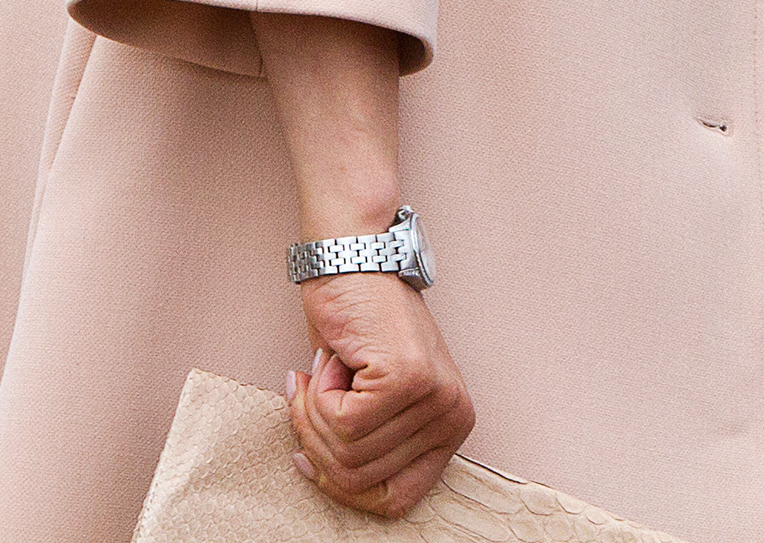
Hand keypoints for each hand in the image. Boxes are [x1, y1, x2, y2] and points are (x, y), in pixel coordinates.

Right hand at [287, 274, 473, 518]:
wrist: (357, 262)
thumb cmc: (360, 327)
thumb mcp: (376, 399)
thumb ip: (369, 445)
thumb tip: (330, 482)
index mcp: (451, 428)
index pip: (392, 501)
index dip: (339, 487)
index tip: (310, 455)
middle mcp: (453, 417)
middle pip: (357, 479)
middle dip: (316, 442)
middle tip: (312, 395)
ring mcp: (433, 398)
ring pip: (345, 453)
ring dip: (314, 413)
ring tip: (329, 370)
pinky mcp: (406, 378)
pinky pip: (339, 422)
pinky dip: (316, 394)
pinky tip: (332, 359)